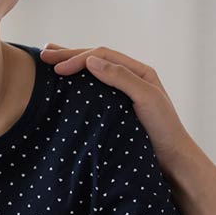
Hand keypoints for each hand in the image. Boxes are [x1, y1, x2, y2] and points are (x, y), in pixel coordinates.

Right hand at [39, 43, 193, 165]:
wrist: (172, 159)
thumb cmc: (164, 129)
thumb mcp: (147, 99)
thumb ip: (121, 77)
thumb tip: (90, 60)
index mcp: (138, 71)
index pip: (102, 55)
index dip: (78, 58)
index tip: (57, 69)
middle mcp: (129, 78)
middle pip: (95, 59)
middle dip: (68, 55)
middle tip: (43, 55)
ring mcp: (121, 93)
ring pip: (92, 72)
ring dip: (70, 65)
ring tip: (48, 60)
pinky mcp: (115, 109)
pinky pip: (93, 89)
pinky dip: (76, 83)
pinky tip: (63, 84)